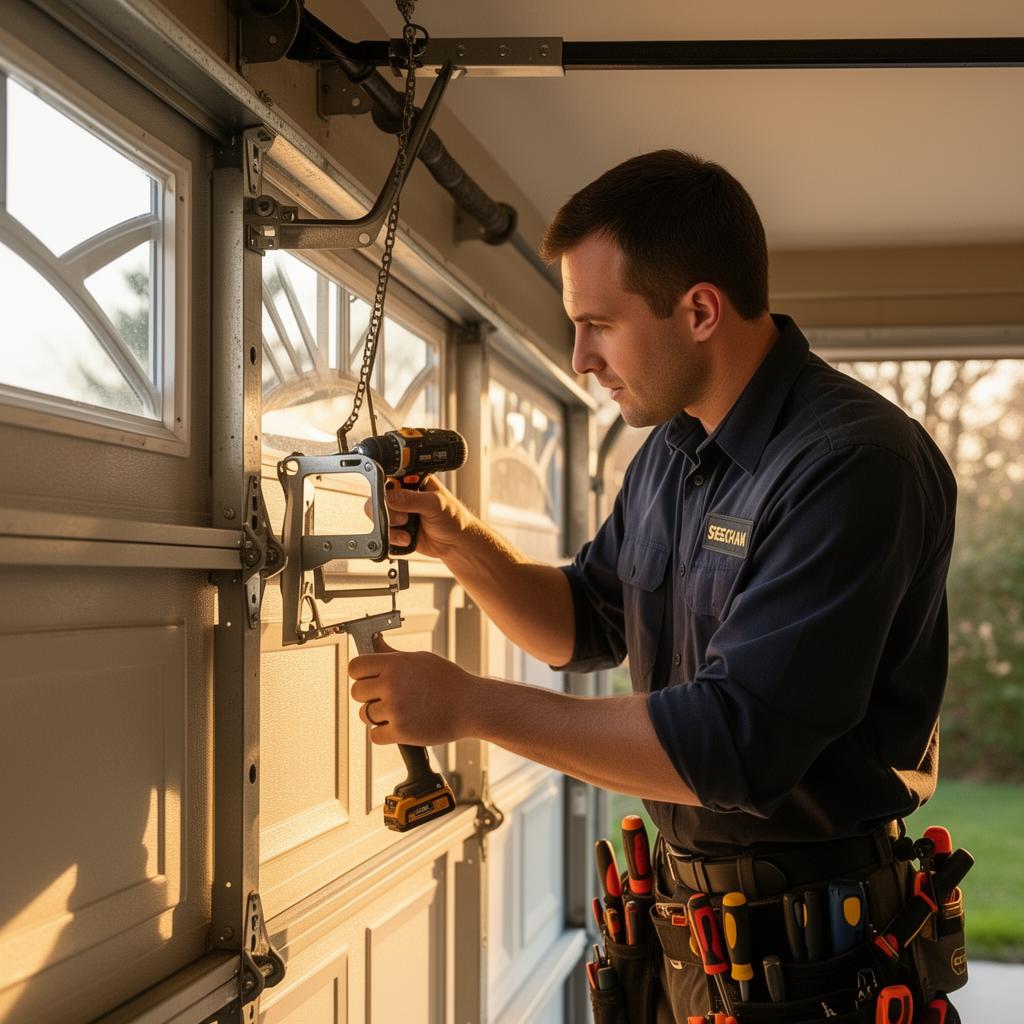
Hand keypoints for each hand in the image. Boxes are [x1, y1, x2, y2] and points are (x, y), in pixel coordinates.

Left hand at [349, 634, 476, 745]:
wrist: (471, 705)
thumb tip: (375, 643)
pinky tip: (398, 726)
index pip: (355, 667)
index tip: (366, 679)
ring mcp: (395, 709)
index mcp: (395, 664)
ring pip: (364, 715)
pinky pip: (375, 736)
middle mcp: (391, 685)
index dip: (359, 674)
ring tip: (397, 712)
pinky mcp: (401, 732)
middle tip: (384, 697)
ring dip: (377, 716)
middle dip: (368, 696)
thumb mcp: (421, 659)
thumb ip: (393, 654)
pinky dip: (384, 734)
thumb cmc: (449, 681)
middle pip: (356, 693)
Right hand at [380, 476, 470, 558]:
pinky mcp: (396, 529)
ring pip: (377, 516)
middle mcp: (402, 494)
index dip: (385, 488)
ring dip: (391, 526)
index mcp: (412, 481)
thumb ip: (411, 499)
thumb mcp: (435, 504)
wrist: (456, 543)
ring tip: (408, 529)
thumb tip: (390, 496)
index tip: (390, 499)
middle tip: (405, 518)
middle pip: (378, 498)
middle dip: (389, 511)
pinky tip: (407, 537)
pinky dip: (393, 537)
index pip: (389, 477)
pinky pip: (383, 532)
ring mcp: (398, 512)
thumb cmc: (453, 518)